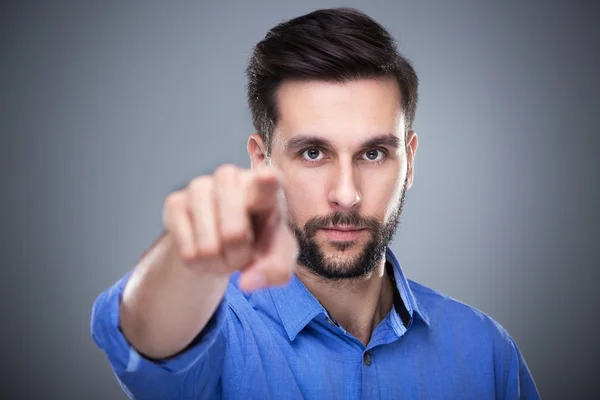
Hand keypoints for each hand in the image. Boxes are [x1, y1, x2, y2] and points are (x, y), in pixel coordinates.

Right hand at [162, 164, 297, 291]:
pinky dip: (198, 264)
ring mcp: (200, 186)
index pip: (266, 183)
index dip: (266, 182)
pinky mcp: (175, 201)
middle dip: (239, 256)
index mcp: (264, 187)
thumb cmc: (259, 238)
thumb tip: (247, 283)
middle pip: (234, 234)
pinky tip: (203, 248)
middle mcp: (231, 178)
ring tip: (224, 250)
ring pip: (208, 248)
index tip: (268, 177)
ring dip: (218, 263)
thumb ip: (275, 270)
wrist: (224, 235)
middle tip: (242, 251)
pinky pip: (187, 252)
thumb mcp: (277, 256)